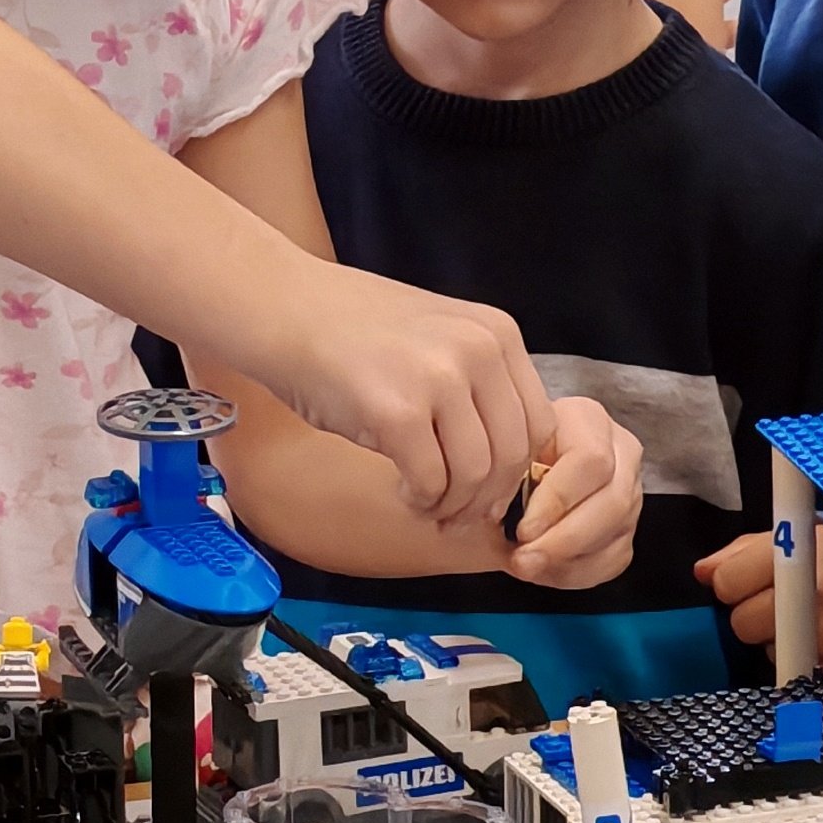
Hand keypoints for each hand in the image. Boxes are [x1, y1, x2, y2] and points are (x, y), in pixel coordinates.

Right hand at [226, 259, 552, 528]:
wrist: (284, 307)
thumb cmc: (353, 332)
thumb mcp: (439, 339)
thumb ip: (477, 387)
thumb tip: (504, 470)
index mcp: (497, 333)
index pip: (538, 424)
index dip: (516, 471)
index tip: (488, 492)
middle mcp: (478, 350)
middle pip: (512, 455)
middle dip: (487, 500)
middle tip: (456, 515)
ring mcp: (439, 378)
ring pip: (475, 475)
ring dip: (452, 506)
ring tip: (426, 505)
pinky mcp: (397, 410)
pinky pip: (430, 481)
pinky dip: (420, 500)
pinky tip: (401, 491)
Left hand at [498, 398, 643, 588]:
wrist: (511, 474)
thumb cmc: (501, 459)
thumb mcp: (499, 454)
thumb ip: (503, 477)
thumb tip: (499, 516)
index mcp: (586, 419)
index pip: (590, 460)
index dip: (557, 501)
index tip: (521, 529)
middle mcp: (620, 451)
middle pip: (613, 502)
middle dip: (564, 540)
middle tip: (523, 561)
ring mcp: (631, 491)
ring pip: (616, 534)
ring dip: (567, 560)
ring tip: (526, 567)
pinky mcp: (627, 528)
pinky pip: (614, 559)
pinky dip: (577, 573)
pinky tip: (544, 571)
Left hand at [697, 527, 822, 656]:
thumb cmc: (815, 556)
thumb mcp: (772, 542)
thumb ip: (733, 556)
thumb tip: (705, 573)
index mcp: (798, 549)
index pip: (728, 582)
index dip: (730, 583)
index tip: (742, 580)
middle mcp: (819, 590)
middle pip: (744, 623)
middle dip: (750, 614)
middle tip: (771, 602)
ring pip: (770, 650)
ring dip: (773, 638)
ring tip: (791, 619)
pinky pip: (795, 669)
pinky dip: (794, 657)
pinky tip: (805, 638)